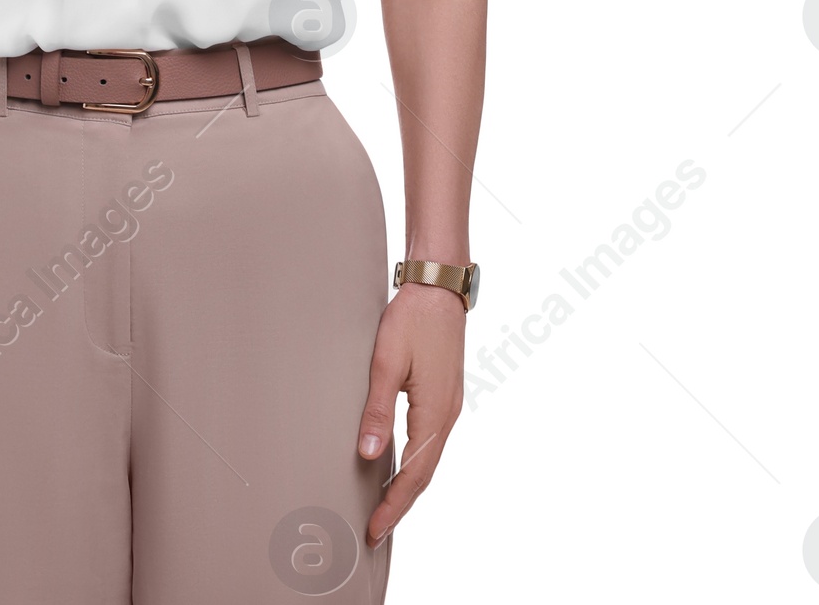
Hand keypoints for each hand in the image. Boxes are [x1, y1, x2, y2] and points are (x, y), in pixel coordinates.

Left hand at [356, 280, 464, 546]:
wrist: (438, 289)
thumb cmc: (412, 320)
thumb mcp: (387, 363)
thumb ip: (378, 410)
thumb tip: (370, 454)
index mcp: (435, 412)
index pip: (415, 475)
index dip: (395, 506)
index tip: (375, 529)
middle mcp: (447, 416)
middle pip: (424, 474)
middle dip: (400, 504)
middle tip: (375, 530)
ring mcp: (448, 407)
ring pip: (428, 459)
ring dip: (408, 486)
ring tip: (384, 507)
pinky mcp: (443, 396)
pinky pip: (429, 441)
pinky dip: (415, 462)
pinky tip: (399, 465)